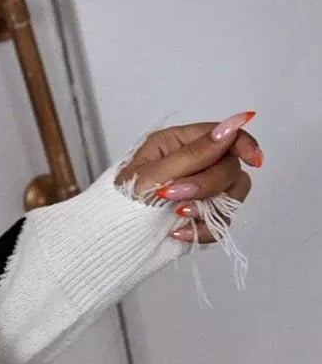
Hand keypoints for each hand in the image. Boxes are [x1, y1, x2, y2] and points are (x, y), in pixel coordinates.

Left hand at [115, 111, 259, 242]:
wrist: (111, 236)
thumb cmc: (121, 200)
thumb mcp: (151, 174)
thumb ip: (193, 154)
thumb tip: (231, 128)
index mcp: (180, 143)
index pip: (226, 135)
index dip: (244, 144)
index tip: (253, 159)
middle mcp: (197, 163)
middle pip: (231, 167)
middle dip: (207, 184)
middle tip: (174, 197)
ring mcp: (204, 191)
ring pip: (233, 195)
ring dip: (208, 208)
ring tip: (178, 217)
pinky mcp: (205, 216)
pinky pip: (222, 222)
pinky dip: (204, 230)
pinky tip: (179, 233)